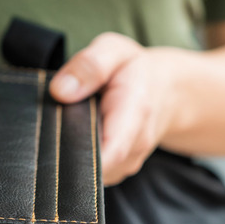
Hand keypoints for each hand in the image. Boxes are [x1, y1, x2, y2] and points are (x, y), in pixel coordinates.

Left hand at [49, 33, 177, 185]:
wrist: (168, 91)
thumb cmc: (134, 69)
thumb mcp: (113, 51)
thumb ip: (90, 65)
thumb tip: (60, 91)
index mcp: (134, 113)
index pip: (110, 153)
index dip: (81, 158)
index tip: (57, 147)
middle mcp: (135, 146)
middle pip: (94, 167)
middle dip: (68, 152)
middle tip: (56, 126)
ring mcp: (128, 162)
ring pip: (91, 172)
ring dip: (73, 152)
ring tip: (74, 123)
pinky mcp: (118, 170)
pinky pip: (93, 172)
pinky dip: (80, 155)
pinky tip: (80, 134)